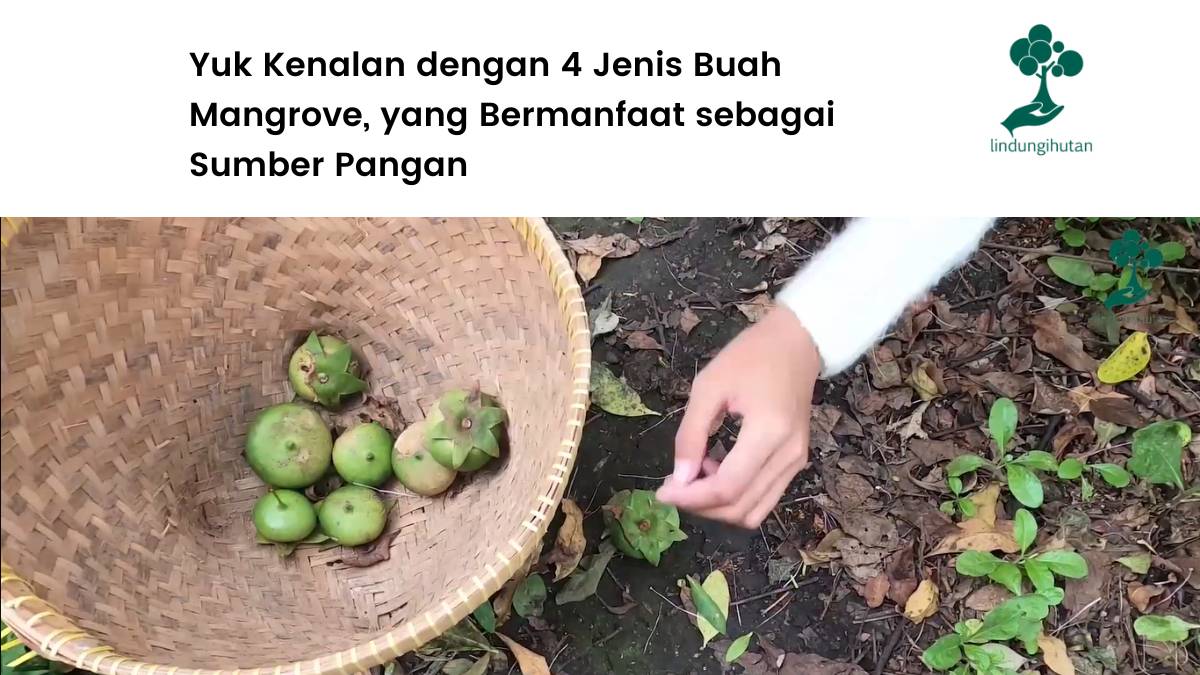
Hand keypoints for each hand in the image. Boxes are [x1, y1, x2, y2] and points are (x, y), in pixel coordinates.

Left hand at [657, 305, 820, 527]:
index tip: (661, 493)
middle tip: (672, 486)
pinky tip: (716, 469)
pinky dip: (736, 496)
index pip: (728, 487)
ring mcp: (796, 462)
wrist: (796, 343)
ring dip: (718, 506)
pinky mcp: (796, 462)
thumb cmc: (750, 356)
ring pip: (754, 511)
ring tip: (694, 476)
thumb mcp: (709, 387)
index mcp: (768, 433)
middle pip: (741, 508)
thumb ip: (691, 434)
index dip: (691, 497)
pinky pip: (764, 497)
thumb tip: (679, 478)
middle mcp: (788, 456)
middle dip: (700, 506)